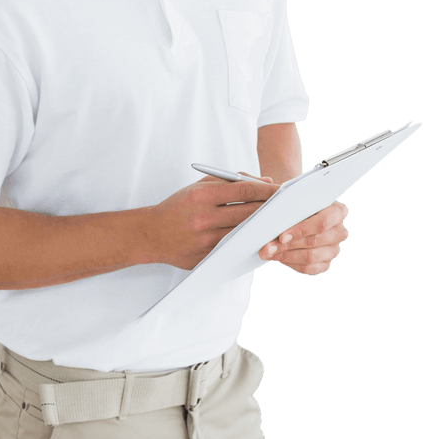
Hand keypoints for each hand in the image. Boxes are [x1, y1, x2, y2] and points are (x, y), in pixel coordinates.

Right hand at [146, 173, 278, 269]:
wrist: (150, 235)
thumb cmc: (177, 207)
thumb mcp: (198, 187)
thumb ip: (230, 181)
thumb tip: (264, 181)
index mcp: (201, 196)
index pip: (244, 190)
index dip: (267, 189)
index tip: (282, 189)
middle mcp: (204, 219)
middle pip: (249, 212)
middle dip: (271, 208)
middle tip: (287, 205)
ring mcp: (206, 241)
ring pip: (245, 232)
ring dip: (264, 227)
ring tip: (278, 220)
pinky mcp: (207, 257)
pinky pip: (236, 248)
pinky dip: (249, 241)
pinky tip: (259, 236)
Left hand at [258, 201, 349, 275]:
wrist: (296, 218)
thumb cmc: (296, 206)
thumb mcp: (294, 201)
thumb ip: (289, 206)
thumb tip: (275, 219)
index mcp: (337, 211)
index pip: (323, 222)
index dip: (301, 230)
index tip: (281, 236)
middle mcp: (339, 231)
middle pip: (314, 241)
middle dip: (287, 245)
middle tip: (267, 247)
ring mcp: (334, 249)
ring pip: (311, 257)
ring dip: (285, 255)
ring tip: (267, 252)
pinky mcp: (325, 263)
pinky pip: (309, 268)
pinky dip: (290, 263)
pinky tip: (277, 257)